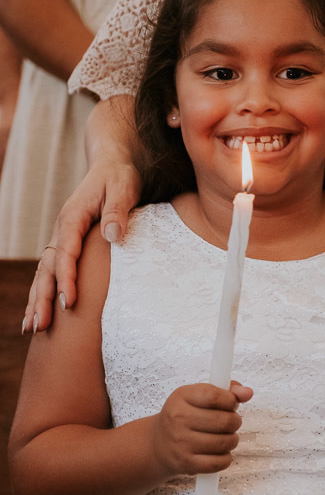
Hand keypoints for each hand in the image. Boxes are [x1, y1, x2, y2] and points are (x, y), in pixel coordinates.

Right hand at [23, 159, 140, 333]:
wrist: (111, 164)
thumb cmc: (119, 177)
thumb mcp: (123, 189)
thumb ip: (118, 211)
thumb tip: (114, 235)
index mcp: (73, 217)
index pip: (66, 253)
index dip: (67, 279)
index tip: (70, 303)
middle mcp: (61, 229)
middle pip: (48, 268)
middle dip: (43, 298)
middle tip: (41, 326)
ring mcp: (60, 238)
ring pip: (44, 273)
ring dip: (38, 300)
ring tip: (31, 329)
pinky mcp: (65, 244)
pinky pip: (50, 272)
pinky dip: (43, 293)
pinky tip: (37, 315)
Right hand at [150, 382, 252, 478]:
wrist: (158, 444)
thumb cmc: (184, 417)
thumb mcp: (198, 396)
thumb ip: (226, 390)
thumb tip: (248, 392)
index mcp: (182, 397)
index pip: (215, 396)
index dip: (230, 400)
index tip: (230, 404)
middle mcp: (178, 419)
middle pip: (225, 421)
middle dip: (235, 422)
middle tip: (229, 423)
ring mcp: (181, 442)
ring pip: (226, 442)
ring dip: (232, 440)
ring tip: (224, 437)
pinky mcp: (186, 463)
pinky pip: (219, 462)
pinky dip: (226, 458)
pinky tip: (219, 452)